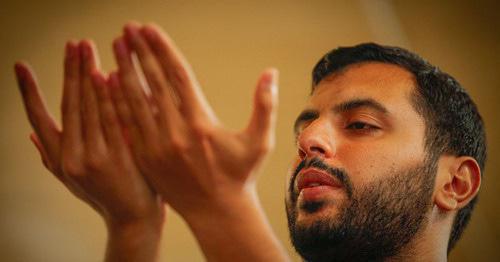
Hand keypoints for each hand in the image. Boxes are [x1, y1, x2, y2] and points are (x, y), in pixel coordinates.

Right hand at [15, 40, 164, 261]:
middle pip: (69, 105)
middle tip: (73, 44)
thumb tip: (31, 136)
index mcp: (59, 159)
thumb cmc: (103, 195)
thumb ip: (51, 157)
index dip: (28, 92)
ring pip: (90, 109)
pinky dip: (111, 96)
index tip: (20, 67)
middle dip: (69, 71)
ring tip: (86, 50)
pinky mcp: (121, 157)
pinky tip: (110, 74)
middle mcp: (72, 157)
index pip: (39, 118)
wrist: (133, 217)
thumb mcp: (72, 180)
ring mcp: (96, 158)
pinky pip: (114, 119)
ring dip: (88, 75)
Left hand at [110, 22, 287, 260]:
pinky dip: (118, 101)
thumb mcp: (259, 141)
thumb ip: (265, 105)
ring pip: (134, 101)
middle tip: (128, 28)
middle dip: (139, 52)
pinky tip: (110, 82)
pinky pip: (128, 124)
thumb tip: (270, 72)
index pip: (177, 76)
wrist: (217, 213)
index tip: (150, 28)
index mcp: (201, 123)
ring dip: (124, 71)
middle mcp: (175, 132)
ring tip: (116, 46)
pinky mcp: (145, 158)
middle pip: (152, 83)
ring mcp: (156, 146)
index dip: (163, 49)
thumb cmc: (240, 176)